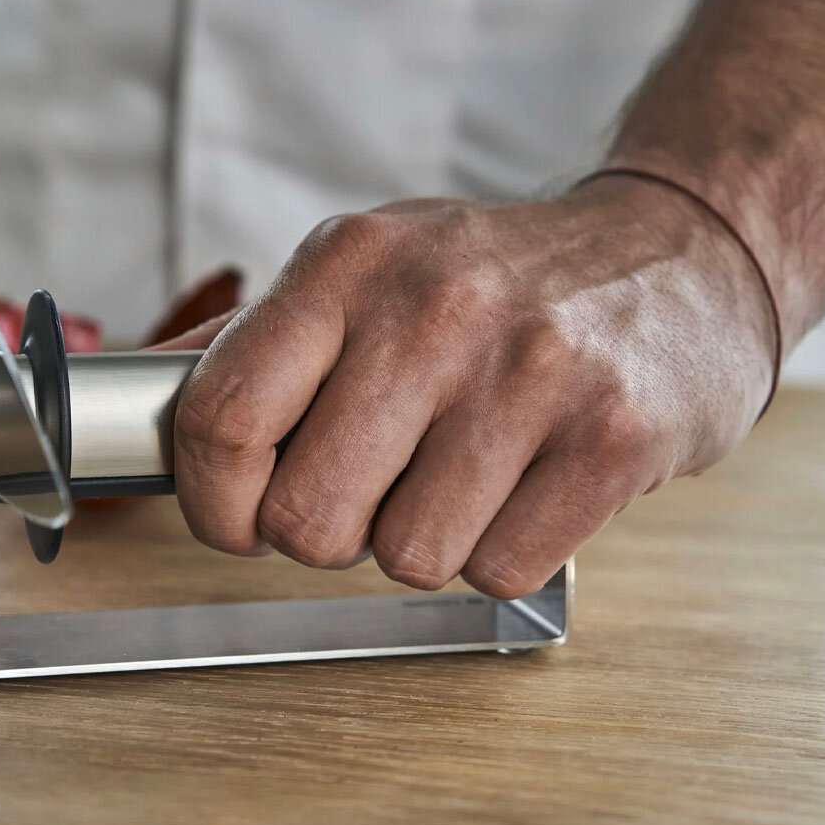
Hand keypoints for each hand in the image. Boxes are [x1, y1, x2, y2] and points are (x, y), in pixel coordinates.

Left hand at [171, 178, 776, 597]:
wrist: (678, 253)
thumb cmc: (497, 278)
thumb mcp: (369, 269)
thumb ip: (255, 342)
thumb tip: (145, 404)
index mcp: (348, 262)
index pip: (222, 416)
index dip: (212, 502)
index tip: (236, 521)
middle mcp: (433, 308)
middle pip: (306, 519)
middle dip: (325, 532)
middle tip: (369, 489)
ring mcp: (530, 370)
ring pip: (406, 558)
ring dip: (420, 539)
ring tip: (461, 469)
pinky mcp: (614, 436)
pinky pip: (497, 571)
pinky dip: (499, 550)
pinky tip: (523, 484)